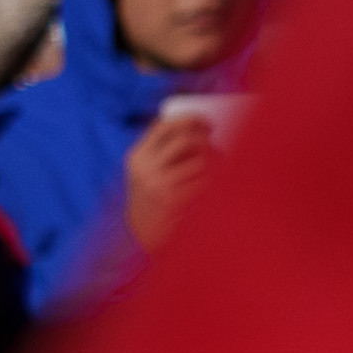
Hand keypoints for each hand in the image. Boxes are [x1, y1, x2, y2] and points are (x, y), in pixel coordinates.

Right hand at [119, 99, 224, 249]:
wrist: (143, 233)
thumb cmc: (155, 195)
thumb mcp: (149, 170)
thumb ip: (167, 148)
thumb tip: (202, 125)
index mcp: (137, 157)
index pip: (164, 126)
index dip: (189, 119)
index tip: (206, 122)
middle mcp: (145, 169)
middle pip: (186, 139)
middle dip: (206, 139)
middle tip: (214, 143)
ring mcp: (160, 185)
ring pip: (202, 160)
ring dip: (214, 162)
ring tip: (213, 170)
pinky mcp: (176, 200)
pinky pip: (208, 179)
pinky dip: (215, 180)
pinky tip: (209, 187)